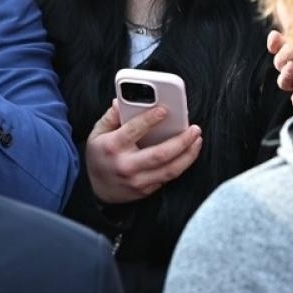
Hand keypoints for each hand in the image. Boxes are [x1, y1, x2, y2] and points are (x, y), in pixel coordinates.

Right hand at [85, 101, 201, 203]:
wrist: (95, 188)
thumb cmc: (99, 156)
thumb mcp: (97, 133)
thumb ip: (111, 117)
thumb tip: (120, 102)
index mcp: (112, 146)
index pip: (133, 130)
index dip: (149, 119)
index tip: (165, 110)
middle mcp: (125, 165)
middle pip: (160, 154)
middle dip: (181, 141)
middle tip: (194, 129)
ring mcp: (137, 181)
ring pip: (170, 169)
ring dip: (188, 155)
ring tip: (197, 140)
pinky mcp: (146, 190)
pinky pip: (168, 177)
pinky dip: (180, 165)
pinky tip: (187, 154)